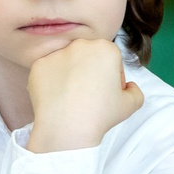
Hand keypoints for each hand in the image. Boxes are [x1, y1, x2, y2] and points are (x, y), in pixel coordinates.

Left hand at [25, 36, 142, 153]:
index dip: (112, 77)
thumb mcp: (131, 105)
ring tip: (72, 98)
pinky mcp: (38, 65)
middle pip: (88, 56)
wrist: (67, 128)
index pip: (111, 59)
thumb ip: (135, 91)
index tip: (107, 93)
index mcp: (105, 48)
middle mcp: (80, 45)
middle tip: (89, 95)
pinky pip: (48, 71)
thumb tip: (128, 86)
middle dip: (90, 71)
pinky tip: (57, 98)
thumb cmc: (100, 116)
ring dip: (70, 75)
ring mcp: (57, 53)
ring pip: (67, 62)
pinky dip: (52, 82)